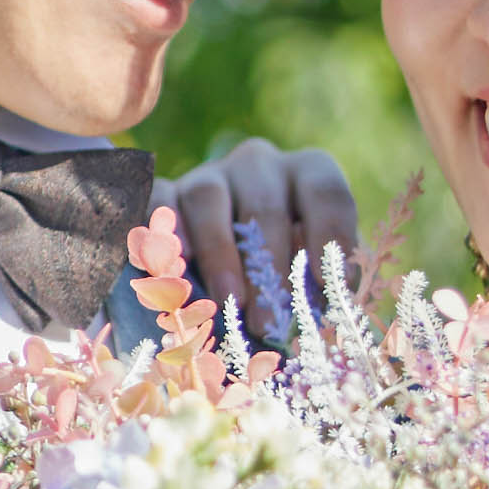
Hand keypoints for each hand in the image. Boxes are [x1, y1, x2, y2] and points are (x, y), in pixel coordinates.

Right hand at [164, 136, 360, 321]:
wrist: (215, 278)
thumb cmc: (277, 280)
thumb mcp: (305, 277)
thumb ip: (317, 287)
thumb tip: (321, 310)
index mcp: (307, 178)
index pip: (326, 192)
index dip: (330, 235)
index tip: (324, 281)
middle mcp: (259, 166)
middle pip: (264, 204)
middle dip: (268, 267)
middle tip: (268, 322)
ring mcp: (208, 175)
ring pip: (208, 198)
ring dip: (219, 255)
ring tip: (227, 302)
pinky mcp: (165, 193)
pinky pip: (158, 200)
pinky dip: (165, 232)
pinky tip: (174, 267)